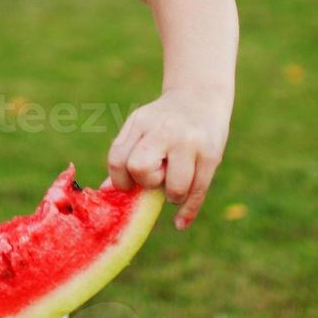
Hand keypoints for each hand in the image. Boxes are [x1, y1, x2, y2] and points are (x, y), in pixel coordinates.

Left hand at [106, 88, 229, 229]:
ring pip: (174, 187)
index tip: (130, 183)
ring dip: (173, 194)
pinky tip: (179, 223)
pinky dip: (187, 212)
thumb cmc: (163, 120)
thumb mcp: (140, 128)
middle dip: (147, 181)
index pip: (118, 158)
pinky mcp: (212, 154)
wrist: (200, 95)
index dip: (120, 180)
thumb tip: (105, 192)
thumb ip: (124, 157)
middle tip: (159, 175)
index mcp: (140, 122)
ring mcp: (190, 142)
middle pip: (141, 169)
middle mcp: (164, 130)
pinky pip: (198, 192)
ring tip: (177, 181)